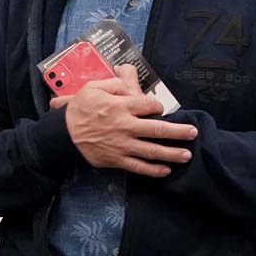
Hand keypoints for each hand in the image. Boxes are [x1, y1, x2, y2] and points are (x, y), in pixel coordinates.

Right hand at [49, 64, 196, 176]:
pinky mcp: (117, 160)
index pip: (149, 105)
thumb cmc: (78, 110)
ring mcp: (123, 145)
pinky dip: (153, 170)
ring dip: (172, 153)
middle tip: (192, 133)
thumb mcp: (92, 88)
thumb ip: (114, 84)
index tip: (158, 109)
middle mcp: (126, 126)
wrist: (63, 135)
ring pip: (152, 151)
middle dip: (178, 132)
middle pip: (158, 129)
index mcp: (121, 106)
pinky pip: (139, 167)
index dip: (157, 106)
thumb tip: (129, 85)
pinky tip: (166, 170)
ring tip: (186, 155)